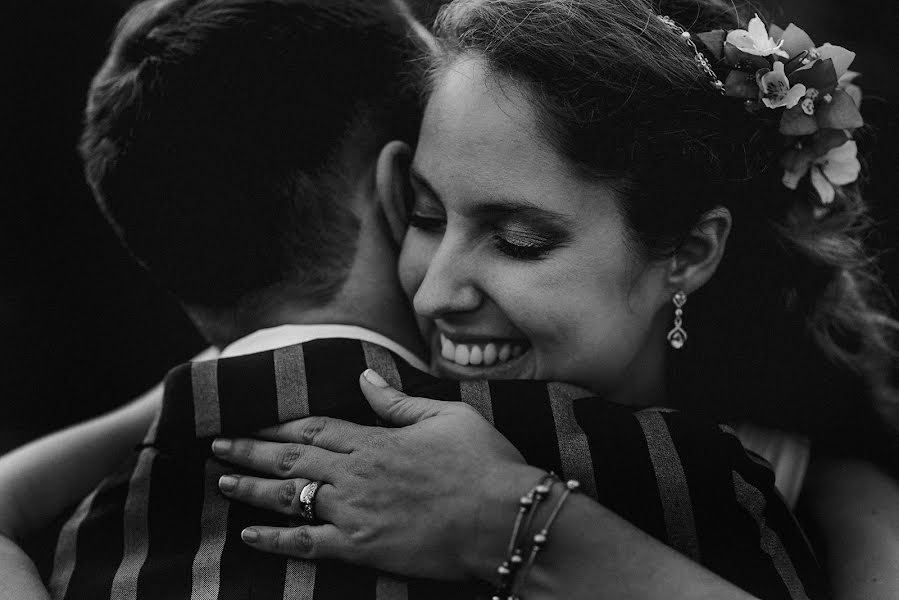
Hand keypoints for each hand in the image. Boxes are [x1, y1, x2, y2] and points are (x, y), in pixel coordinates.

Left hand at [211, 369, 543, 580]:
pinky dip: (277, 541)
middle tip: (217, 446)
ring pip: (290, 497)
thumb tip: (364, 376)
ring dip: (253, 488)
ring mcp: (354, 511)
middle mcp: (354, 473)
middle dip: (250, 450)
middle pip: (291, 457)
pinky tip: (251, 537)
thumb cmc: (482, 463)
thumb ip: (398, 401)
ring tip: (223, 481)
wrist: (500, 516)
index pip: (313, 427)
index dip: (278, 424)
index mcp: (374, 440)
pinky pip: (308, 544)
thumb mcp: (445, 417)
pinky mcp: (362, 548)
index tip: (251, 420)